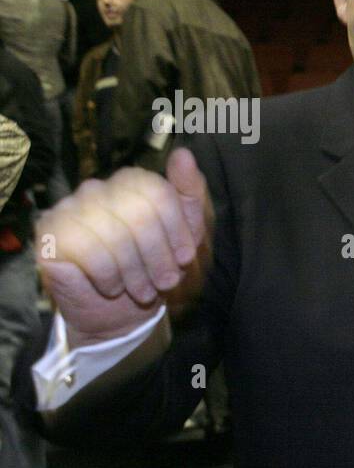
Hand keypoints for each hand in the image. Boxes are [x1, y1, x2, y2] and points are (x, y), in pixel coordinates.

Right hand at [36, 148, 211, 348]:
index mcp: (130, 182)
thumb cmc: (153, 269)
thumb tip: (184, 155)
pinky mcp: (50, 235)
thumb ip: (189, 194)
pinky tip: (112, 286)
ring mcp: (69, 209)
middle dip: (158, 256)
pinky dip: (108, 276)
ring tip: (141, 289)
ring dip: (135, 271)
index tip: (184, 258)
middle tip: (164, 281)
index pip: (159, 193)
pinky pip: (88, 250)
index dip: (177, 231)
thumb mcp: (186, 234)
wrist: (120, 312)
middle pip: (140, 215)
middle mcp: (97, 189)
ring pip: (115, 234)